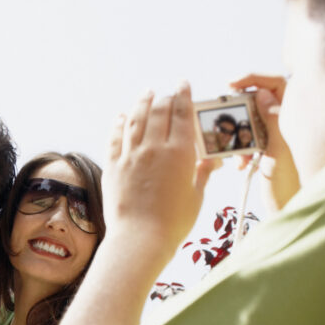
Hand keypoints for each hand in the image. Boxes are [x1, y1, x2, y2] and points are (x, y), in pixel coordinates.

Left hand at [103, 83, 216, 261]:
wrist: (140, 239)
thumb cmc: (173, 223)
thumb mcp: (196, 197)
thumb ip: (202, 174)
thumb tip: (211, 161)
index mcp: (181, 153)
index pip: (183, 114)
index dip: (183, 95)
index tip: (183, 85)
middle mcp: (155, 149)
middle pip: (159, 111)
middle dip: (164, 97)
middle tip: (167, 92)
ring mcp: (131, 156)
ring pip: (136, 118)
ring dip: (141, 103)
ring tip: (146, 94)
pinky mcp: (113, 165)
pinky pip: (115, 137)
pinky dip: (119, 123)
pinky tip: (122, 116)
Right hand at [229, 73, 300, 209]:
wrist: (289, 208)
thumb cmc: (290, 182)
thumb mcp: (279, 148)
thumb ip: (272, 118)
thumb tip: (261, 93)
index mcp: (296, 115)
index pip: (276, 82)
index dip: (253, 78)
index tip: (231, 85)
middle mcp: (288, 120)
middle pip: (258, 99)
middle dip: (240, 111)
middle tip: (226, 118)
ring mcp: (277, 134)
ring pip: (250, 120)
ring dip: (239, 134)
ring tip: (238, 153)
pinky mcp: (268, 148)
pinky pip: (249, 139)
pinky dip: (241, 149)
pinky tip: (242, 165)